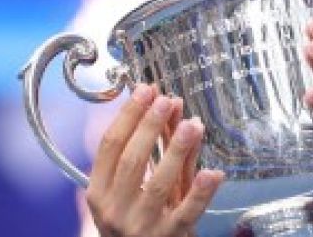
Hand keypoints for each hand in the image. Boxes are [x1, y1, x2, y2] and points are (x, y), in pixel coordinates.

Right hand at [86, 84, 224, 236]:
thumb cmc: (139, 216)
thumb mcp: (138, 184)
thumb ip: (158, 147)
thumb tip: (172, 105)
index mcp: (99, 191)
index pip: (109, 146)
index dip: (128, 115)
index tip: (145, 90)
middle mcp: (114, 209)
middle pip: (131, 161)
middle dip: (150, 126)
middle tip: (167, 101)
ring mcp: (141, 225)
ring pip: (158, 183)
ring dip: (177, 151)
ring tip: (192, 125)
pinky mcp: (168, 236)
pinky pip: (187, 212)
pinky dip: (201, 192)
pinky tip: (214, 173)